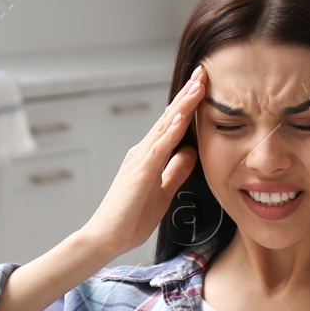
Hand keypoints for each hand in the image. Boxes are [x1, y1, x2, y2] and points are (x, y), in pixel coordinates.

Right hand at [80, 66, 204, 255]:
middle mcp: (143, 152)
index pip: (173, 126)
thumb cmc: (130, 219)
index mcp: (149, 157)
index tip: (203, 86)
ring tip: (198, 84)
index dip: (188, 106)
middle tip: (203, 71)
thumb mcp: (163, 192)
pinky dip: (171, 130)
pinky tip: (182, 116)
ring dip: (183, 104)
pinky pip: (158, 148)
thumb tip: (190, 153)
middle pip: (170, 118)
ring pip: (166, 126)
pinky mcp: (140, 172)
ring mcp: (140, 160)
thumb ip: (175, 172)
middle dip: (188, 94)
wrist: (105, 238)